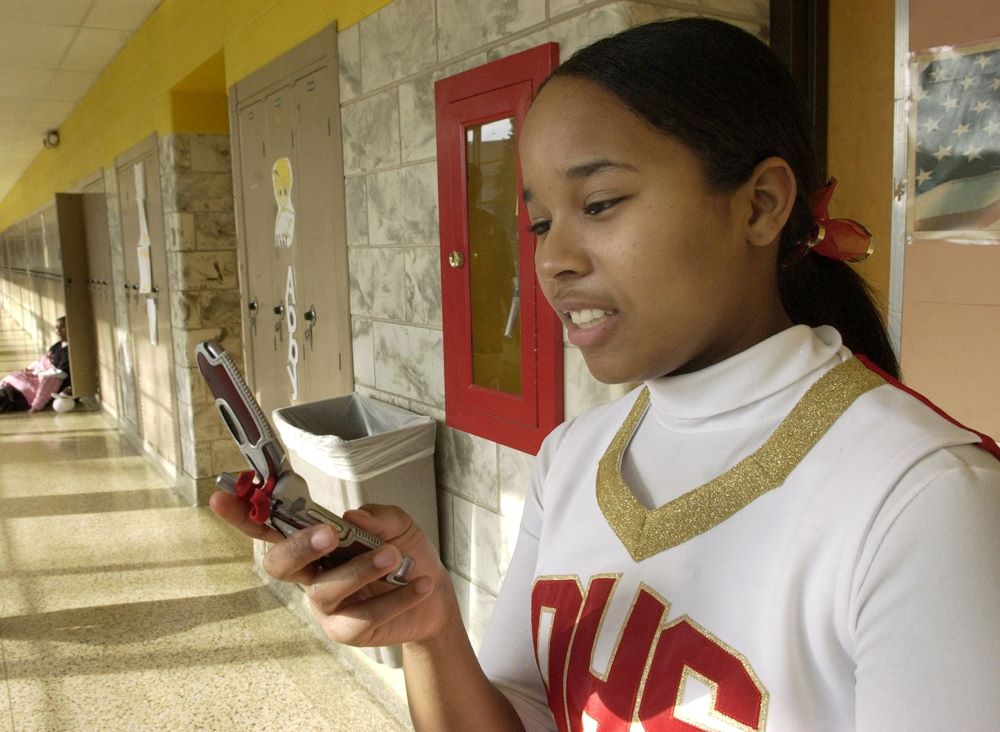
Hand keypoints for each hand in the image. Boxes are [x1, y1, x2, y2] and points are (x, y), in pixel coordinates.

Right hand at [209, 494, 457, 647]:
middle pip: (279, 564)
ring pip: (326, 589)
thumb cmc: (403, 552)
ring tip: (395, 556)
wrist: (432, 592)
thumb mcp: (398, 525)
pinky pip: (362, 617)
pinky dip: (396, 598)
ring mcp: (324, 604)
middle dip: (299, 547)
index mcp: (312, 540)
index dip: (242, 514)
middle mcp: (309, 573)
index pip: (269, 526)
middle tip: (331, 533)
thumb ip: (377, 516)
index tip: (222, 495)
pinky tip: (419, 583)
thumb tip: (352, 516)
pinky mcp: (345, 630)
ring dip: (362, 570)